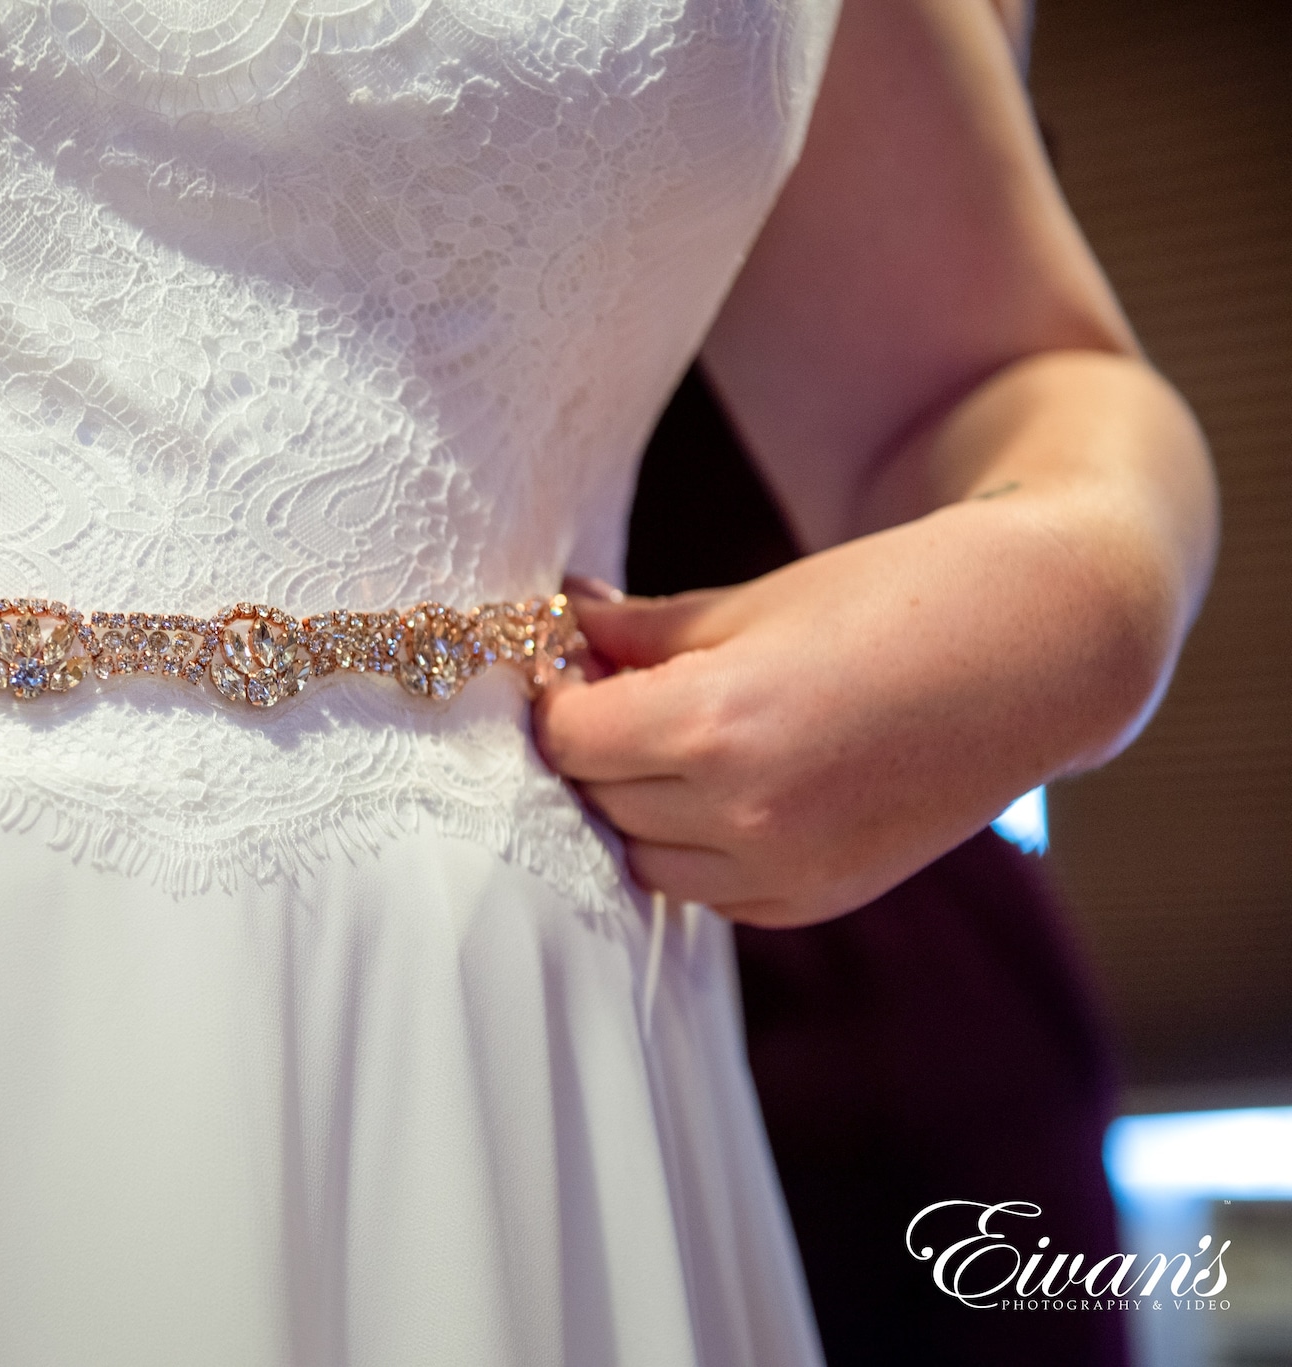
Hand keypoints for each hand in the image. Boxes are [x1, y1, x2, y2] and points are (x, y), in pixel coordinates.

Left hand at [533, 497, 1161, 928]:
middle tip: (622, 696)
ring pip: (646, 859)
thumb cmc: (896, 599)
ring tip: (680, 742)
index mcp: (716, 724)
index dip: (562, 700)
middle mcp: (745, 812)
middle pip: (601, 799)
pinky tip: (736, 788)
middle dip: (599, 750)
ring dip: (642, 808)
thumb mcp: (752, 602)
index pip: (570, 739)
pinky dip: (701, 849)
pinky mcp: (821, 898)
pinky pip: (712, 892)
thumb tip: (560, 618)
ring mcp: (787, 868)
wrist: (1038, 649)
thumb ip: (641, 630)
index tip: (576, 670)